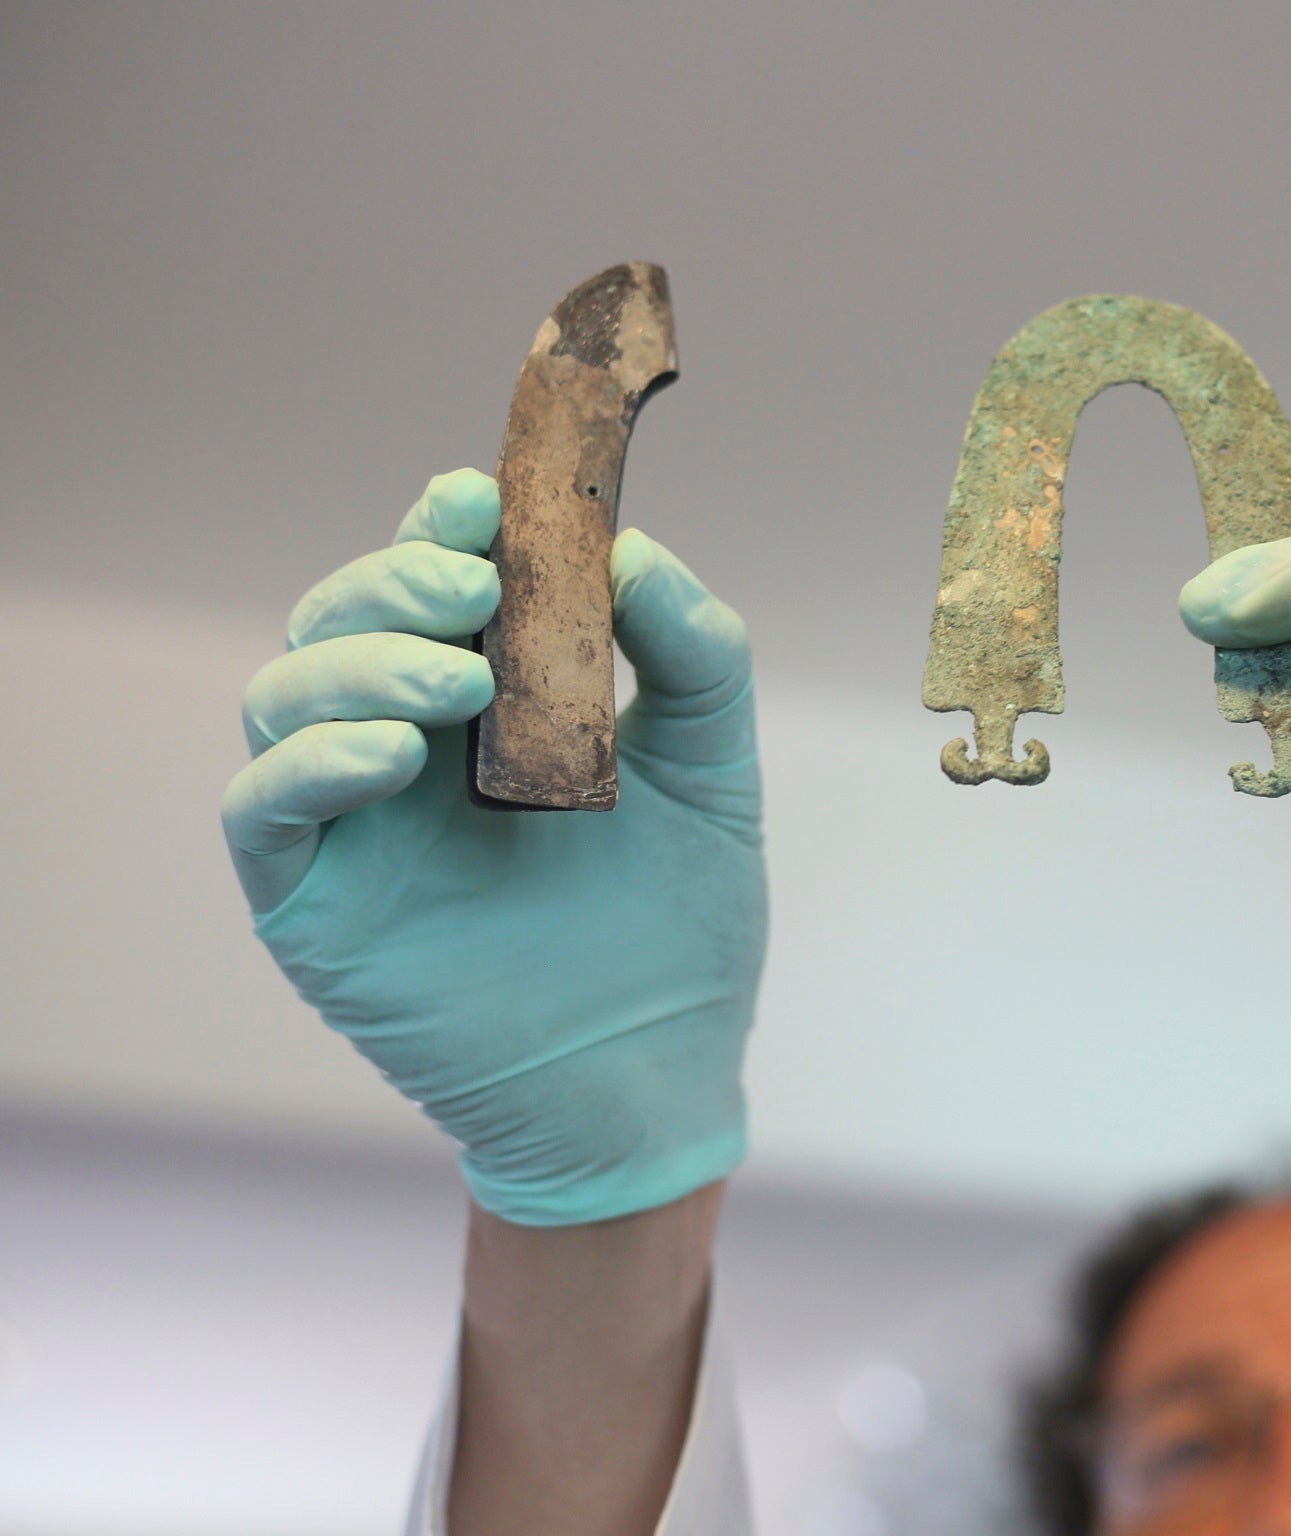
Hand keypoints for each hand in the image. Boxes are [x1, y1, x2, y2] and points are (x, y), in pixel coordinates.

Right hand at [222, 470, 766, 1224]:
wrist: (656, 1077)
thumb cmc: (681, 927)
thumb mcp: (713, 772)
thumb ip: (697, 657)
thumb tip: (634, 550)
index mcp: (491, 704)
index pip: (432, 587)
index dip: (441, 529)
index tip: (485, 501)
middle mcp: (406, 748)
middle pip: (343, 621)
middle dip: (396, 583)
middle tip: (475, 588)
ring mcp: (352, 824)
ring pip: (287, 697)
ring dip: (359, 663)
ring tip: (456, 681)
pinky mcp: (315, 903)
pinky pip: (266, 809)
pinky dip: (314, 761)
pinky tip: (396, 751)